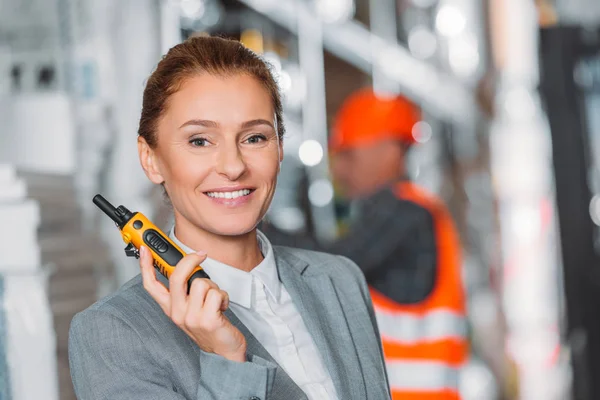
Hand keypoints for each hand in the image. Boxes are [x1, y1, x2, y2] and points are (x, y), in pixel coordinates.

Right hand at [139, 245, 246, 361]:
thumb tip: (188, 267)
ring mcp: (191, 317)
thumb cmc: (211, 328)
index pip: (151, 286)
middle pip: (176, 277)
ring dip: (214, 287)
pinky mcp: (207, 320)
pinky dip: (224, 297)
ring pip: (202, 282)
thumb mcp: (191, 309)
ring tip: (215, 300)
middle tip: (201, 255)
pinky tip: (222, 308)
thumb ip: (186, 292)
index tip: (144, 249)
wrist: (224, 352)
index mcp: (171, 309)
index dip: (146, 266)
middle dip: (190, 260)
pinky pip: (216, 293)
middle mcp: (178, 313)